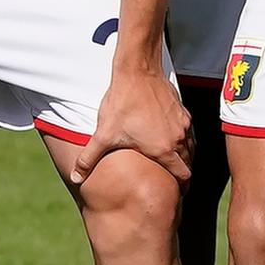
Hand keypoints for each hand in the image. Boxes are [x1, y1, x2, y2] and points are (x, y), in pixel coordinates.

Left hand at [78, 49, 190, 182]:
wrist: (137, 72)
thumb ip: (89, 159)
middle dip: (182, 173)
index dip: (182, 186)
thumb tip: (74, 178)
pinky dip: (183, 139)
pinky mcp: (182, 111)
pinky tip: (171, 138)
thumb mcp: (103, 134)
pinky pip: (188, 131)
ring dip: (184, 156)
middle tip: (175, 181)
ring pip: (190, 147)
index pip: (183, 176)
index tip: (178, 192)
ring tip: (172, 161)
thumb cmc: (122, 103)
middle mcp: (178, 138)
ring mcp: (183, 124)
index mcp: (163, 149)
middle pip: (188, 163)